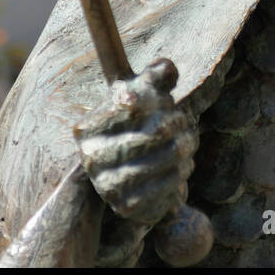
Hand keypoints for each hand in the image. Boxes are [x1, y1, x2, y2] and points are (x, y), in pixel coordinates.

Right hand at [74, 59, 197, 225]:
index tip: (158, 100)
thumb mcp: (141, 94)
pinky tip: (183, 166)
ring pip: (166, 157)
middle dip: (179, 123)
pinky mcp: (126, 205)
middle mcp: (91, 157)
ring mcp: (107, 184)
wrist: (124, 174)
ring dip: (186, 147)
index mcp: (87, 127)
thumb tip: (166, 69)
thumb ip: (156, 74)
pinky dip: (182, 172)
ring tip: (188, 143)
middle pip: (156, 130)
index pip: (127, 103)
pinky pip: (168, 185)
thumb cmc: (136, 124)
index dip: (148, 98)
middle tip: (184, 122)